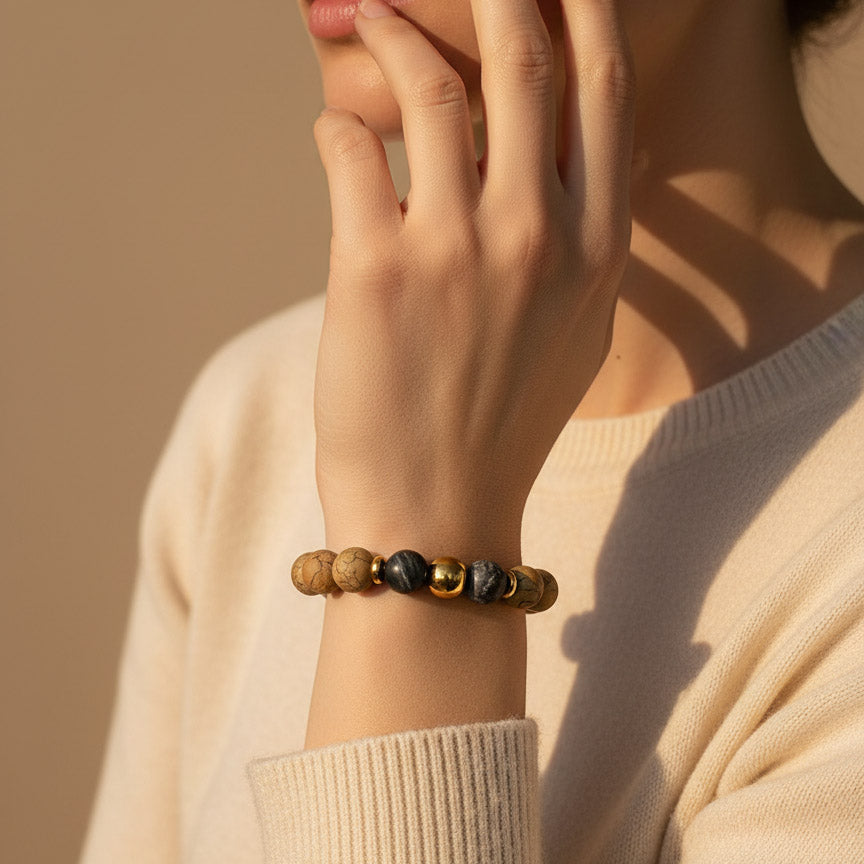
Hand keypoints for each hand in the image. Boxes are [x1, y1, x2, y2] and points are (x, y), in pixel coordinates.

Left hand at [311, 0, 635, 563]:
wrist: (438, 510)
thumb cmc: (501, 424)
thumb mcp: (571, 333)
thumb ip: (574, 245)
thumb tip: (537, 168)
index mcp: (598, 248)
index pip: (603, 91)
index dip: (581, 11)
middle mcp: (539, 235)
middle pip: (526, 60)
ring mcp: (458, 249)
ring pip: (430, 86)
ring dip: (392, 32)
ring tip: (367, 15)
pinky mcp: (375, 269)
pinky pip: (350, 149)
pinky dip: (335, 124)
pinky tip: (332, 129)